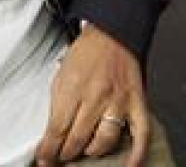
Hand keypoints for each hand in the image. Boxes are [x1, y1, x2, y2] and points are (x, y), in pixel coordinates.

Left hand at [36, 24, 150, 166]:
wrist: (112, 32)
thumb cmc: (86, 54)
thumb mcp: (61, 75)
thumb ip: (58, 106)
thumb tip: (51, 136)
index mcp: (72, 87)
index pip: (57, 129)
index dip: (48, 150)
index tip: (44, 159)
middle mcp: (95, 96)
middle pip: (77, 139)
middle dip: (66, 154)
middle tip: (61, 157)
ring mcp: (118, 101)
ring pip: (104, 141)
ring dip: (91, 152)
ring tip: (85, 151)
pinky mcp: (137, 103)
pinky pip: (140, 134)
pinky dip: (137, 154)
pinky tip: (130, 166)